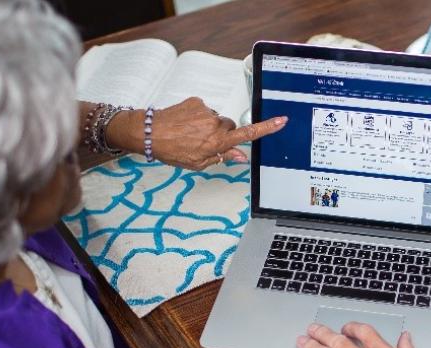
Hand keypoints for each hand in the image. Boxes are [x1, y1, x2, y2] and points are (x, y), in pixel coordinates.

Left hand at [108, 97, 286, 169]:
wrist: (149, 132)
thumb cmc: (172, 150)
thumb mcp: (198, 163)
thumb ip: (222, 158)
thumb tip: (240, 156)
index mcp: (218, 142)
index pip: (248, 134)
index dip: (266, 128)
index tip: (282, 120)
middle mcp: (215, 124)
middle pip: (230, 127)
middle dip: (222, 134)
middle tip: (205, 143)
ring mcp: (206, 111)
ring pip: (216, 119)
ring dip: (208, 126)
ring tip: (190, 134)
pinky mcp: (197, 102)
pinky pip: (204, 110)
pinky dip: (197, 117)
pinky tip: (185, 124)